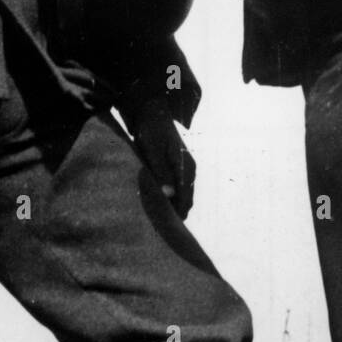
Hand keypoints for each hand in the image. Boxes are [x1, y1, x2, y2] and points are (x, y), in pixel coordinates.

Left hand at [127, 95, 195, 219]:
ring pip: (182, 197)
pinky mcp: (178, 169)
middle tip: (156, 226)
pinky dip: (169, 199)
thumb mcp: (153, 151)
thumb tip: (169, 196)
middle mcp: (189, 170)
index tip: (164, 228)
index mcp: (185, 166)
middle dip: (173, 214)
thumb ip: (161, 172)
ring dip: (170, 207)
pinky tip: (155, 202)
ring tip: (154, 217)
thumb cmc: (152, 130)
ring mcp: (185, 169)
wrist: (153, 113)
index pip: (185, 198)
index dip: (176, 215)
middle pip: (186, 201)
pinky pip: (177, 190)